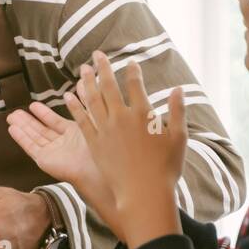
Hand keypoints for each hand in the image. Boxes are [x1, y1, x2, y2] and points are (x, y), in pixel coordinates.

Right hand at [7, 100, 116, 225]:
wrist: (96, 168)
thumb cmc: (99, 144)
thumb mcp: (91, 117)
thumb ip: (83, 101)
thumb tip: (80, 82)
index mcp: (73, 134)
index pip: (54, 122)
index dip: (43, 113)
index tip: (33, 105)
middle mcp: (61, 143)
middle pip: (40, 130)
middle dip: (27, 121)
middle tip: (14, 112)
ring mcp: (52, 153)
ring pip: (33, 137)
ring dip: (22, 127)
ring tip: (10, 117)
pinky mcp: (44, 160)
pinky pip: (30, 147)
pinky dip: (21, 138)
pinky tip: (12, 129)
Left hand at [67, 51, 186, 248]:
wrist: (143, 193)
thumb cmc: (165, 168)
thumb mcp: (179, 138)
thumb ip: (177, 111)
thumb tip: (179, 89)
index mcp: (143, 114)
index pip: (135, 85)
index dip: (132, 71)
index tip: (130, 62)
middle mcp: (122, 118)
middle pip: (109, 86)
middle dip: (103, 68)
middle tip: (97, 54)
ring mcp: (105, 130)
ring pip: (92, 99)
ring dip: (87, 82)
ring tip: (83, 70)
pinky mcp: (94, 144)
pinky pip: (81, 120)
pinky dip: (75, 106)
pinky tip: (69, 96)